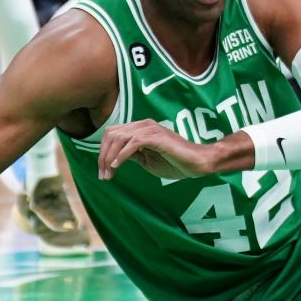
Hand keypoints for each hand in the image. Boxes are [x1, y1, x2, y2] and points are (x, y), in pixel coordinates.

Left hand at [98, 119, 234, 179]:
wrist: (197, 163)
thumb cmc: (175, 163)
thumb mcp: (146, 160)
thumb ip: (131, 155)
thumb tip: (113, 158)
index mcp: (141, 129)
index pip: (112, 134)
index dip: (103, 152)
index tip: (103, 172)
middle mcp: (144, 125)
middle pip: (111, 134)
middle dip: (103, 156)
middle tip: (103, 176)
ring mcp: (151, 129)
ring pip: (119, 138)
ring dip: (109, 158)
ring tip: (109, 174)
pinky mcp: (157, 137)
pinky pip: (133, 143)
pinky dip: (121, 155)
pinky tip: (117, 167)